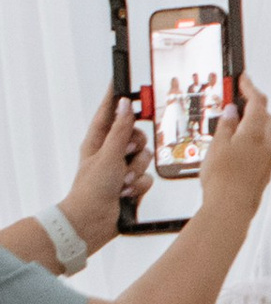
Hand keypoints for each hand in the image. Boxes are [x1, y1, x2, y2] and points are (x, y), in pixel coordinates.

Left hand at [59, 89, 151, 252]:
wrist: (92, 222)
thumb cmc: (91, 189)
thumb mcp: (108, 154)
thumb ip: (121, 129)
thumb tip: (125, 104)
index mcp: (97, 141)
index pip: (108, 112)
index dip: (116, 98)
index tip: (122, 81)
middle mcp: (110, 153)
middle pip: (135, 135)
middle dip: (136, 146)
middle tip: (128, 153)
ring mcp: (121, 169)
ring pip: (144, 157)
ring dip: (136, 170)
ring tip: (122, 181)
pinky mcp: (131, 184)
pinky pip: (147, 177)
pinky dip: (138, 185)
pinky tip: (126, 192)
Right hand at [198, 76, 270, 224]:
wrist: (231, 209)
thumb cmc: (222, 180)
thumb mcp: (216, 146)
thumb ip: (225, 126)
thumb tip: (231, 112)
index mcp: (255, 133)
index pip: (257, 102)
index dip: (250, 87)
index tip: (244, 79)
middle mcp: (267, 144)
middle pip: (266, 116)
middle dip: (255, 105)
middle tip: (238, 100)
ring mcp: (269, 159)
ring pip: (268, 133)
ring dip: (256, 123)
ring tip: (236, 123)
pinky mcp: (266, 171)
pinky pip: (266, 148)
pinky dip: (256, 139)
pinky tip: (242, 145)